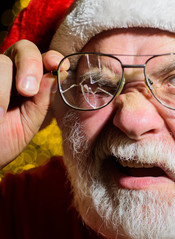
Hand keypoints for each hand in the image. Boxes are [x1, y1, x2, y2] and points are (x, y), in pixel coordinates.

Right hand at [0, 40, 63, 167]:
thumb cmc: (5, 140)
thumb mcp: (29, 122)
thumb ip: (43, 100)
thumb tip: (58, 75)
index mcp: (28, 79)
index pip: (43, 58)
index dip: (50, 57)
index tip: (56, 66)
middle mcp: (9, 71)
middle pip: (24, 49)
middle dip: (30, 66)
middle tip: (28, 91)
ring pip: (1, 62)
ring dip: (4, 88)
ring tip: (0, 114)